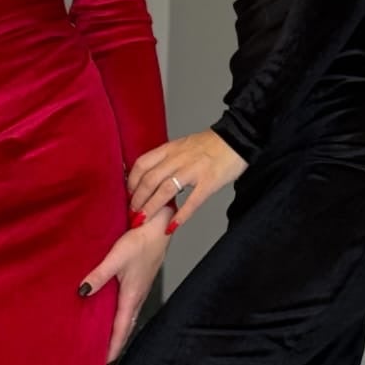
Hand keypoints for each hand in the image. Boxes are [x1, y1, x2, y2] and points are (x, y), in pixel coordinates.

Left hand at [77, 204, 172, 362]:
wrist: (159, 227)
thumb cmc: (141, 240)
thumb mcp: (116, 257)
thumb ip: (99, 275)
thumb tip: (82, 291)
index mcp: (132, 296)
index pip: (121, 329)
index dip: (113, 347)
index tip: (106, 363)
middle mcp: (137, 297)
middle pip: (125, 328)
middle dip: (116, 344)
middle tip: (105, 359)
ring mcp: (139, 290)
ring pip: (128, 318)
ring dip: (119, 332)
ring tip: (108, 342)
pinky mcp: (139, 282)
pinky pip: (129, 307)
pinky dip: (122, 318)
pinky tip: (114, 314)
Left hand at [127, 130, 246, 232]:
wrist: (237, 139)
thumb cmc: (210, 145)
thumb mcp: (182, 146)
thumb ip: (167, 159)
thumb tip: (150, 175)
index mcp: (171, 149)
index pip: (142, 164)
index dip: (132, 182)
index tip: (128, 195)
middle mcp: (179, 159)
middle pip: (150, 180)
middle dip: (138, 199)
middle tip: (133, 213)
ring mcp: (194, 170)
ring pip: (166, 190)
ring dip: (152, 207)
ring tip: (144, 220)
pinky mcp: (209, 182)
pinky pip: (192, 201)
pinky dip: (181, 215)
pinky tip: (172, 226)